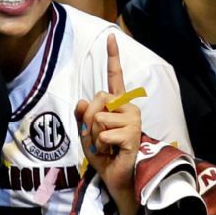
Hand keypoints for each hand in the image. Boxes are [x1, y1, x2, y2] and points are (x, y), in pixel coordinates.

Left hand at [74, 34, 141, 214]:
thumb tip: (83, 100)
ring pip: (98, 117)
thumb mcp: (85, 132)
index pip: (114, 77)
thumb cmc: (103, 154)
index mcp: (116, 105)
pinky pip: (103, 133)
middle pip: (97, 98)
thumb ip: (82, 115)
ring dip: (94, 136)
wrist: (115, 177)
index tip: (112, 37)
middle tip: (98, 138)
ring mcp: (133, 120)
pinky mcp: (133, 134)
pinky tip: (112, 153)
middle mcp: (128, 108)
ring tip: (106, 147)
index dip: (113, 57)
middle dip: (88, 120)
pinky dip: (101, 146)